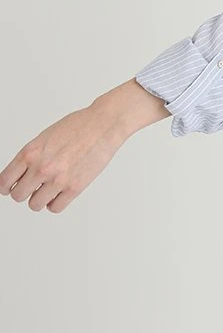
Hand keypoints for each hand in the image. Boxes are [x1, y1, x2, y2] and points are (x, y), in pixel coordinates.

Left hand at [0, 103, 126, 212]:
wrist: (104, 124)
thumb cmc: (78, 126)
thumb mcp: (45, 137)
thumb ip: (32, 156)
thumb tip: (21, 174)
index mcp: (31, 152)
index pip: (5, 181)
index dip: (6, 187)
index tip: (10, 188)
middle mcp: (41, 167)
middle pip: (18, 195)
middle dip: (24, 192)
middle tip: (32, 187)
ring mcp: (58, 179)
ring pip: (34, 205)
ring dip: (39, 199)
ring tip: (48, 189)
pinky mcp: (75, 187)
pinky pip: (55, 208)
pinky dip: (55, 203)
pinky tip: (60, 193)